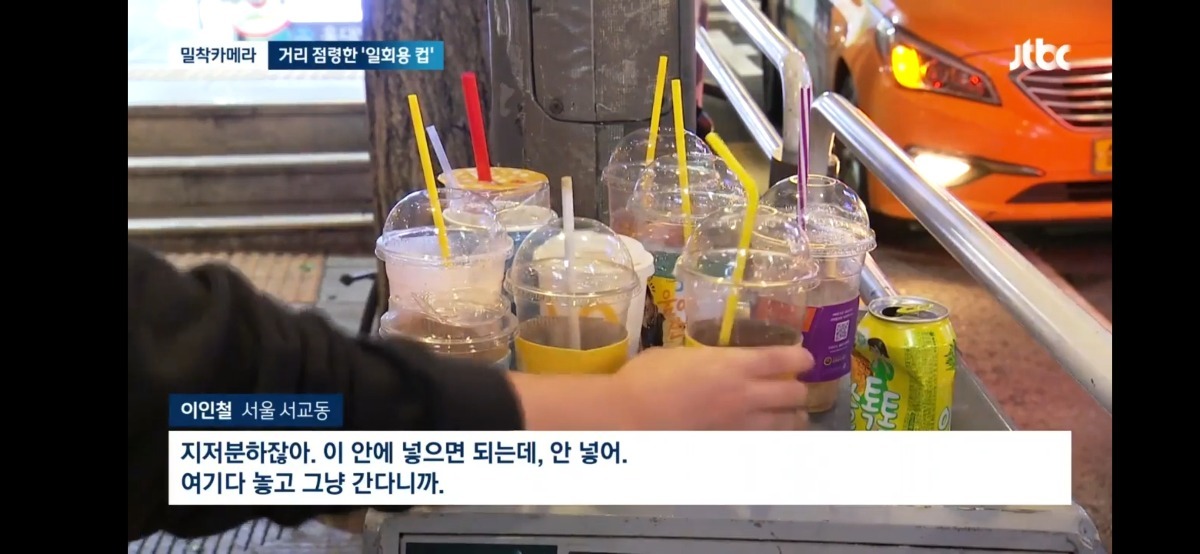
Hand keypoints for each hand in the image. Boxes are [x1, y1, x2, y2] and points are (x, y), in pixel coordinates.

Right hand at [611, 346, 813, 429]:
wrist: (630, 415)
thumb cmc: (647, 376)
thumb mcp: (679, 354)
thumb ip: (706, 358)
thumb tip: (711, 362)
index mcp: (735, 365)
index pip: (784, 360)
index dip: (801, 359)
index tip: (806, 360)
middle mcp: (746, 395)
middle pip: (794, 394)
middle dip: (799, 392)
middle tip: (795, 390)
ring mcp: (740, 425)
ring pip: (785, 425)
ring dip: (792, 420)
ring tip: (793, 418)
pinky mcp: (729, 447)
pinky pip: (762, 445)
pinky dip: (770, 441)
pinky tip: (766, 440)